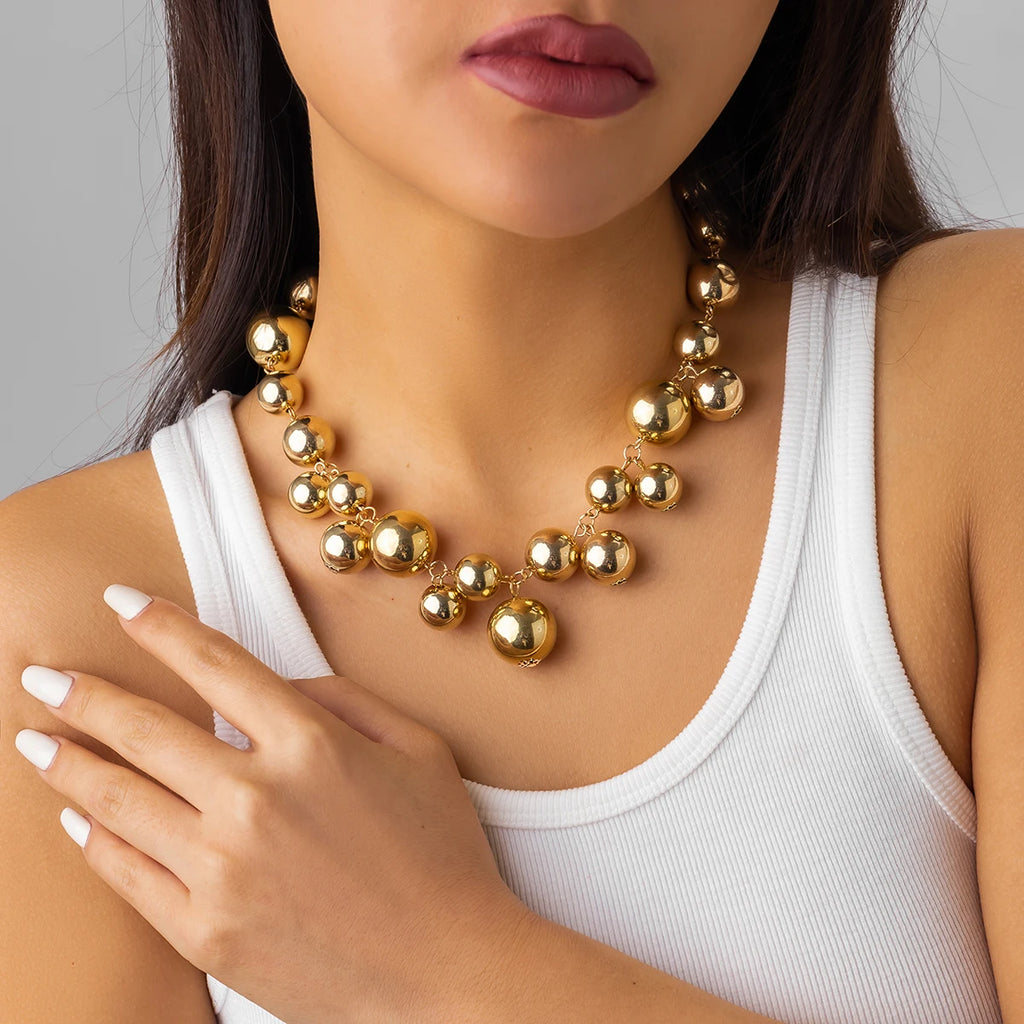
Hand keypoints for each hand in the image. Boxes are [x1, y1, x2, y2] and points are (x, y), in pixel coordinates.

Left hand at [14, 584, 531, 1023]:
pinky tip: (76, 816)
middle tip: (43, 675)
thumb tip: (281, 685)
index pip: (215, 664)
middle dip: (85, 693)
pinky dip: (92, 839)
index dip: (160, 627)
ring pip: (118, 799)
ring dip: (67, 761)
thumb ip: (347, 700)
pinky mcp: (204, 931)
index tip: (120, 601)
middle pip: (145, 728)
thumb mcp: (421, 750)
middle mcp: (254, 797)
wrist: (446, 973)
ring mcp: (221, 868)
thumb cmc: (442, 857)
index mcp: (310, 744)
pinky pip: (127, 873)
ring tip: (34, 739)